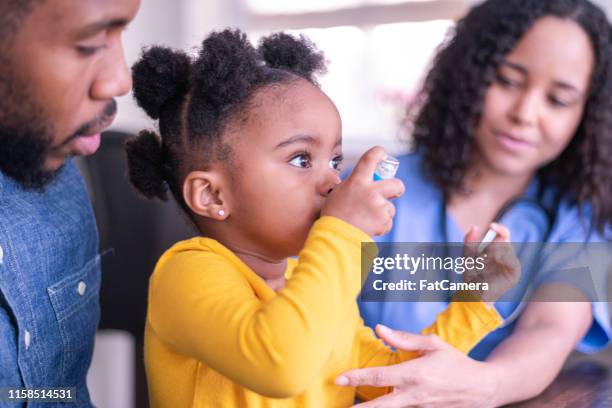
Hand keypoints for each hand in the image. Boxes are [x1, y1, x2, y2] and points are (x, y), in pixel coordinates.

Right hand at [321, 146, 403, 235]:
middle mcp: (370, 191)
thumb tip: (361, 184)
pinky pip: (388, 222)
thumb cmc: (333, 215)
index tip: (382, 154)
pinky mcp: (383, 220)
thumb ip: (353, 185)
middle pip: (396, 184)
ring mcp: (378, 206)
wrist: (336, 236)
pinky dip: (381, 226)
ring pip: (390, 208)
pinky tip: (368, 228)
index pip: (370, 158)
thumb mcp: (338, 193)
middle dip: (398, 188)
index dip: (379, 153)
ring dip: (382, 214)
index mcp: (357, 180)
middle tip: (396, 192)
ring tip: (366, 220)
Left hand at [336, 325, 499, 407]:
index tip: (339, 379)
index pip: (380, 376)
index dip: (357, 378)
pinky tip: (378, 407)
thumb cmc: (456, 363)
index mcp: (415, 373)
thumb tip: (380, 329)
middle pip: (381, 405)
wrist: (483, 389)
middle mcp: (416, 395)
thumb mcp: (433, 344)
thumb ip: (404, 339)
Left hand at [463, 223, 520, 302]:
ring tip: (483, 261)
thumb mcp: (468, 257)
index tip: (491, 226)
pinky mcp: (514, 273)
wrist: (474, 295)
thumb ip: (469, 242)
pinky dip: (502, 258)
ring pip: (507, 249)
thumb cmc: (472, 277)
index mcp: (497, 249)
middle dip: (492, 244)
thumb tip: (474, 226)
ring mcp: (511, 263)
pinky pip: (512, 261)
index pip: (503, 234)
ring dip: (494, 252)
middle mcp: (506, 255)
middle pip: (505, 240)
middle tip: (482, 253)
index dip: (499, 228)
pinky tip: (493, 262)